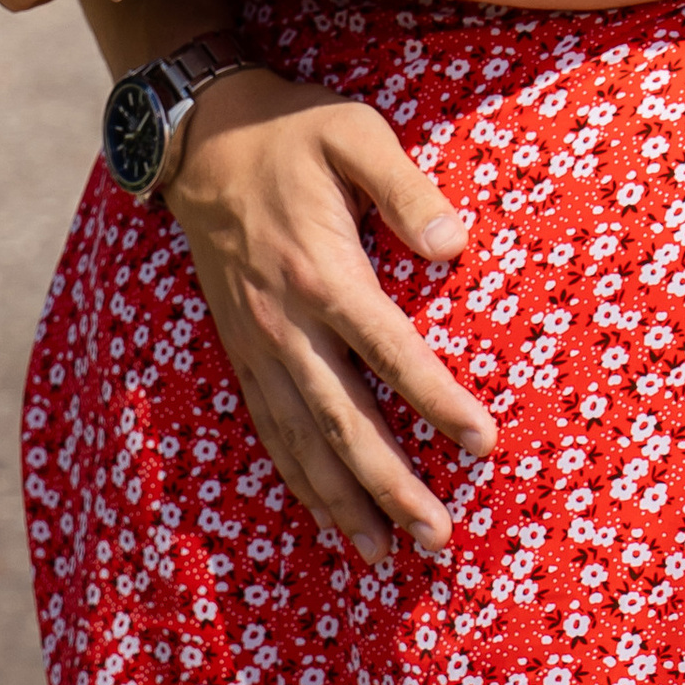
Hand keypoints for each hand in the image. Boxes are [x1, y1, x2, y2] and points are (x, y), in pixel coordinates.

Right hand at [163, 72, 495, 564]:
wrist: (202, 138)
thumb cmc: (293, 129)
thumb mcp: (356, 133)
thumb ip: (406, 188)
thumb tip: (454, 246)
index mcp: (322, 273)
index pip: (391, 353)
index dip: (437, 403)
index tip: (482, 444)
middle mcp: (286, 323)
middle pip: (345, 422)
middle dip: (393, 485)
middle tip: (438, 539)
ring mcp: (258, 344)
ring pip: (302, 441)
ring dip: (344, 502)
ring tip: (385, 555)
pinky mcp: (241, 351)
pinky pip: (271, 429)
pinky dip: (298, 479)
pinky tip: (325, 513)